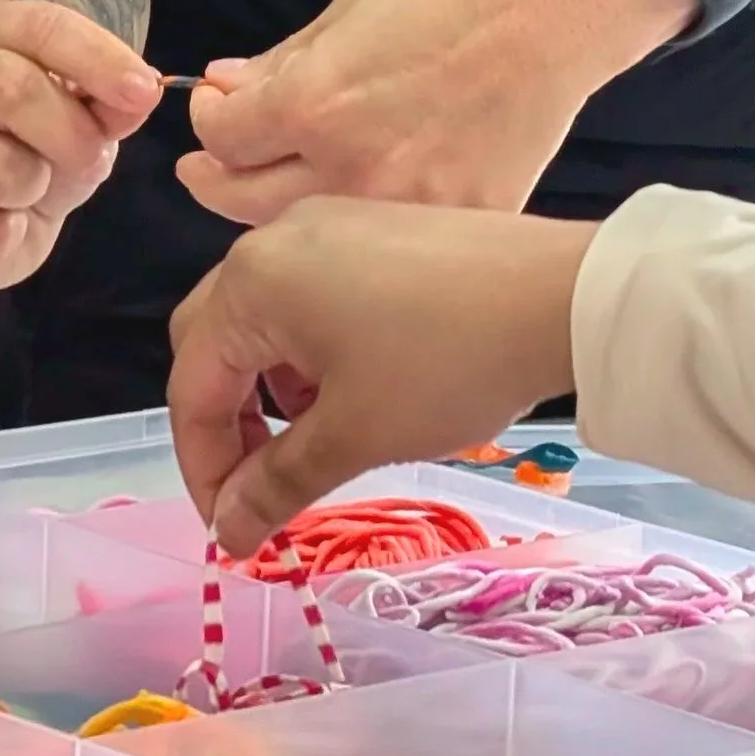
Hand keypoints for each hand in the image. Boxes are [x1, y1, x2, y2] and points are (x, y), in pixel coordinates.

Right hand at [0, 0, 163, 290]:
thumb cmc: (30, 147)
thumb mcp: (81, 116)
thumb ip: (109, 101)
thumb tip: (138, 93)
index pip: (37, 27)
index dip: (97, 58)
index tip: (143, 92)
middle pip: (8, 87)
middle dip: (70, 132)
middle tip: (92, 159)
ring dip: (35, 188)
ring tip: (27, 191)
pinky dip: (7, 240)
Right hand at [167, 198, 592, 556]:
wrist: (563, 294)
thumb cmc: (446, 363)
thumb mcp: (354, 435)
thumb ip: (277, 484)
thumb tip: (229, 531)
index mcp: (251, 283)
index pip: (191, 387)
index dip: (203, 469)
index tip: (232, 528)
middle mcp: (274, 240)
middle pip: (214, 342)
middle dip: (228, 423)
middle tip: (262, 486)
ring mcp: (327, 224)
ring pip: (265, 319)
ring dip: (271, 390)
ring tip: (319, 440)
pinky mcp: (373, 227)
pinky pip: (311, 294)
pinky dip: (312, 352)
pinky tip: (359, 388)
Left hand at [178, 0, 686, 226]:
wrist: (559, 2)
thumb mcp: (347, 13)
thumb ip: (277, 64)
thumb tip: (224, 88)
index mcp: (315, 105)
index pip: (220, 138)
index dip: (206, 119)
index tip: (215, 109)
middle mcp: (353, 169)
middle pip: (243, 203)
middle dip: (218, 176)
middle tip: (217, 162)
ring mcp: (410, 208)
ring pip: (313, 235)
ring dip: (285, 210)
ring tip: (287, 183)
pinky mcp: (461, 224)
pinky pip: (391, 243)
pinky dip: (371, 225)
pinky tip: (371, 194)